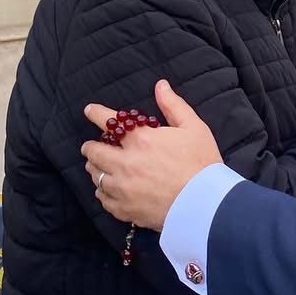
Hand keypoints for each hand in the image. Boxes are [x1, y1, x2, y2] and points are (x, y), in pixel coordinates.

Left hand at [81, 81, 219, 230]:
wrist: (205, 204)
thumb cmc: (202, 164)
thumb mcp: (193, 127)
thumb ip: (173, 105)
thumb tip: (160, 85)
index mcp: (141, 140)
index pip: (108, 120)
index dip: (96, 113)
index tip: (90, 111)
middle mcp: (126, 163)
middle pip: (94, 151)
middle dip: (90, 146)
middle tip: (91, 146)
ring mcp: (123, 188)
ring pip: (95, 176)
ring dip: (95, 168)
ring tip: (98, 166)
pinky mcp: (125, 209)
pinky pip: (103, 199)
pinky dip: (102, 192)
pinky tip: (106, 189)